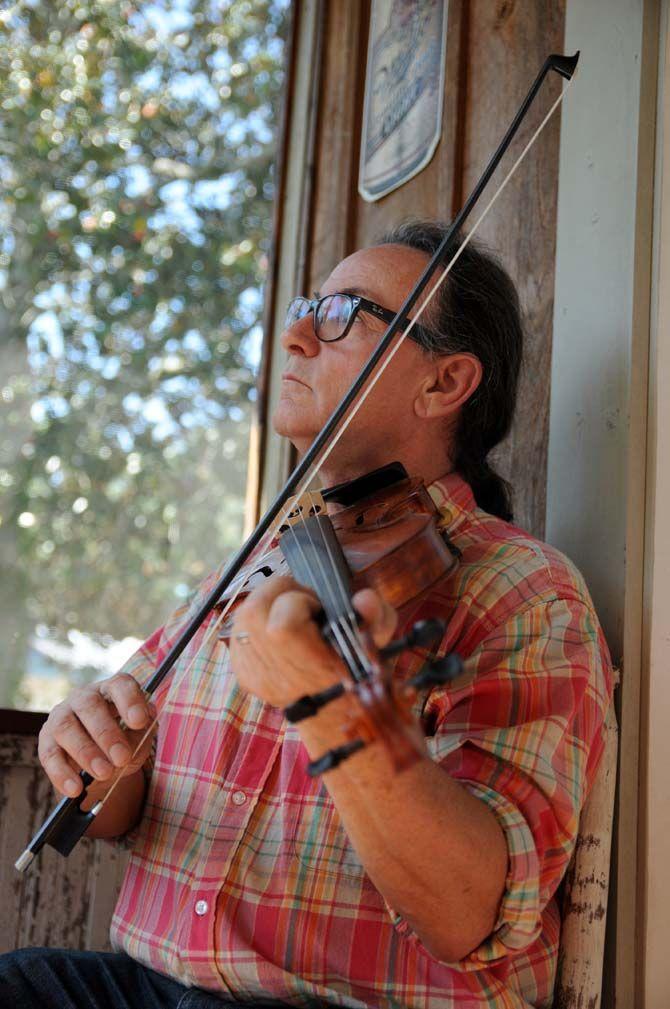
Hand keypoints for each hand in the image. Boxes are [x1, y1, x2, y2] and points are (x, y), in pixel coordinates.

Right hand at [38, 673, 155, 797]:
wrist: (100, 765)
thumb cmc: (123, 743)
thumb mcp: (139, 739)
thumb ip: (141, 734)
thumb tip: (138, 730)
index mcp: (111, 690)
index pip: (120, 685)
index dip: (130, 700)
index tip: (139, 721)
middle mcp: (84, 697)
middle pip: (90, 706)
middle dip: (106, 733)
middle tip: (122, 757)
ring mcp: (61, 716)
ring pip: (66, 728)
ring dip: (86, 752)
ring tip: (104, 773)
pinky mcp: (46, 740)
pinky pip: (49, 755)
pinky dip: (62, 773)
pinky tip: (75, 788)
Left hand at [230, 574, 396, 709]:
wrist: (336, 717)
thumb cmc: (356, 675)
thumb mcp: (376, 643)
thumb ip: (376, 616)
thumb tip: (363, 599)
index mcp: (311, 667)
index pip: (283, 621)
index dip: (301, 601)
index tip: (319, 608)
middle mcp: (277, 673)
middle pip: (253, 610)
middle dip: (278, 593)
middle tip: (302, 603)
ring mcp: (255, 675)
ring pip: (242, 617)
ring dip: (266, 604)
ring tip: (291, 614)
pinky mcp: (244, 674)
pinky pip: (239, 632)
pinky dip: (257, 623)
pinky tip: (278, 632)